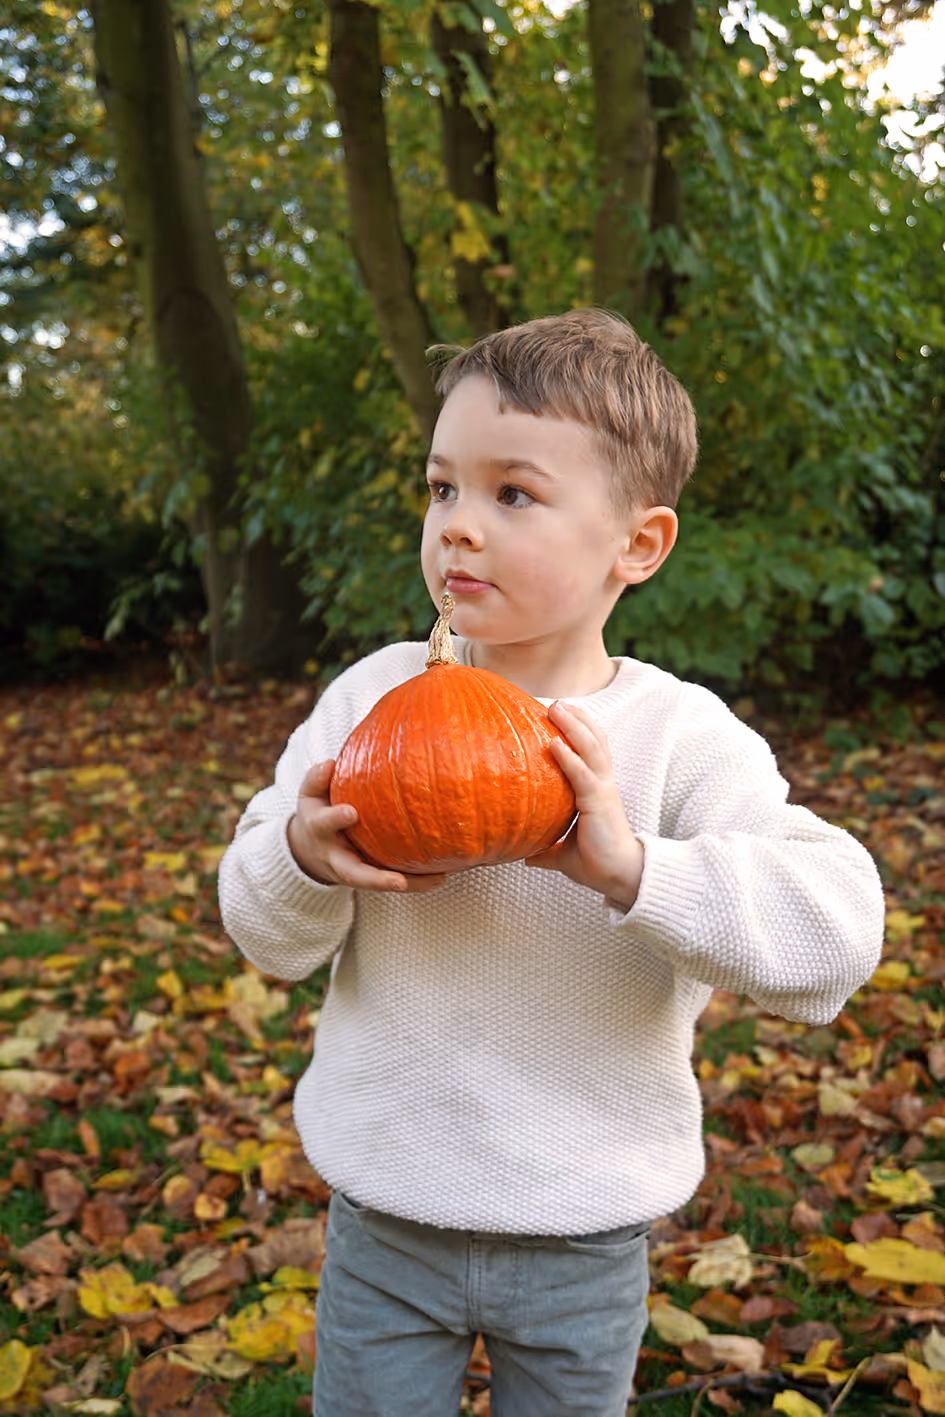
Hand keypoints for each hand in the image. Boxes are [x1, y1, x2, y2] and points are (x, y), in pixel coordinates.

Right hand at [287, 761, 445, 893]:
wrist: (310, 851)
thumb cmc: (317, 815)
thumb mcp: (310, 796)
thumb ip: (317, 779)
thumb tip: (331, 764)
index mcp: (319, 831)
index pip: (324, 824)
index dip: (335, 818)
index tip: (351, 812)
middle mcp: (336, 857)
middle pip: (353, 874)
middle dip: (375, 878)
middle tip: (399, 881)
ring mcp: (354, 872)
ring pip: (379, 884)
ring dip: (407, 883)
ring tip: (435, 879)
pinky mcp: (369, 878)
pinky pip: (394, 882)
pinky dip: (417, 882)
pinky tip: (440, 876)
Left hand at [525, 701, 643, 910]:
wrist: (621, 877)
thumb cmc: (596, 863)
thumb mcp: (564, 853)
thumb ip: (547, 850)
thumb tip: (525, 855)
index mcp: (597, 790)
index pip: (592, 751)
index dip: (579, 730)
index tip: (560, 714)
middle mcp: (603, 784)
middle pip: (594, 740)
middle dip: (577, 719)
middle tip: (556, 701)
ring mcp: (602, 791)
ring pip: (591, 749)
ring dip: (573, 726)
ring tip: (556, 708)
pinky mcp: (599, 803)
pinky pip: (583, 775)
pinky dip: (568, 758)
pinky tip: (552, 744)